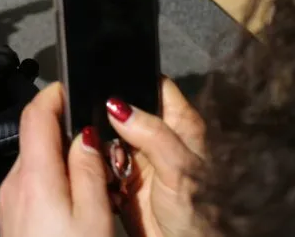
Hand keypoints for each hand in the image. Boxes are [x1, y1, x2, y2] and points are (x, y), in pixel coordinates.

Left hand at [0, 83, 115, 236]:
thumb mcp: (94, 219)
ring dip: (59, 158)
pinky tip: (74, 199)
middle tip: (99, 139)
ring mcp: (7, 200)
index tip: (71, 87)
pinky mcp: (9, 216)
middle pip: (36, 138)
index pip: (34, 115)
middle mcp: (13, 183)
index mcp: (34, 176)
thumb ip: (90, 171)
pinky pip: (30, 185)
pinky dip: (51, 180)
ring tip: (93, 172)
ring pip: (34, 162)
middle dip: (64, 131)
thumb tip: (86, 135)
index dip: (53, 95)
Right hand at [107, 78, 205, 236]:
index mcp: (180, 123)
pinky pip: (98, 160)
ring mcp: (139, 156)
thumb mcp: (179, 168)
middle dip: (106, 116)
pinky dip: (94, 164)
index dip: (131, 79)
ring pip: (106, 134)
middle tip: (103, 130)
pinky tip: (100, 171)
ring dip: (99, 144)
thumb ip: (152, 133)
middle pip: (122, 109)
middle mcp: (158, 135)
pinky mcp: (122, 176)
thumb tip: (117, 105)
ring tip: (106, 158)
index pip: (153, 85)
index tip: (107, 82)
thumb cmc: (200, 214)